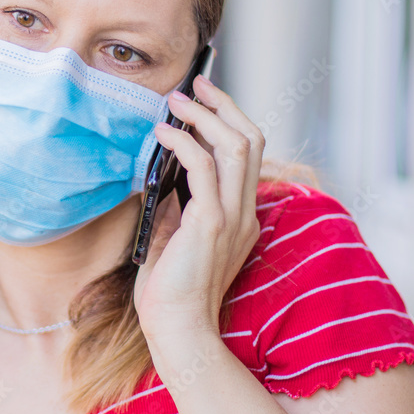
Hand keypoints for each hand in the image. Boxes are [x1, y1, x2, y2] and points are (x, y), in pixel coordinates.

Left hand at [133, 74, 264, 339]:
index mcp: (241, 216)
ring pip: (236, 146)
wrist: (177, 329)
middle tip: (196, 84)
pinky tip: (163, 133)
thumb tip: (164, 174)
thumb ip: (179, 207)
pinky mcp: (211, 222)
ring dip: (205, 115)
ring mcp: (233, 217)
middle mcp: (245, 212)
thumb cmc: (170, 290)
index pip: (247, 155)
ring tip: (176, 100)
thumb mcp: (178, 237)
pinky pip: (204, 167)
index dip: (228, 121)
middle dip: (224, 105)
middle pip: (251, 140)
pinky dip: (184, 142)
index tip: (203, 100)